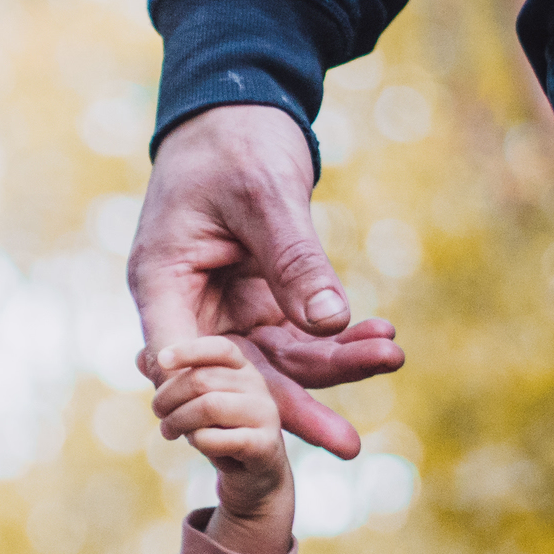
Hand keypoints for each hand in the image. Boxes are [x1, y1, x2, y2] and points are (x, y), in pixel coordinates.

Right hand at [130, 104, 405, 458]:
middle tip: (349, 444)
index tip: (263, 437)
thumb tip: (329, 323)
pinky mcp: (255, 300)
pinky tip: (383, 336)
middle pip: (238, 374)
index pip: (184, 362)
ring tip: (392, 356)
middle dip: (296, 407)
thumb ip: (295, 260)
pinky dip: (338, 337)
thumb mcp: (266, 196)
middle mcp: (186, 308)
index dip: (220, 403)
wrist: (238, 108)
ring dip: (333, 366)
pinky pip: (296, 334)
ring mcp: (221, 308)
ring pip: (276, 359)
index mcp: (161, 283)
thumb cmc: (235, 142)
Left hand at [153, 335, 291, 553]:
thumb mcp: (196, 403)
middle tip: (159, 414)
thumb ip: (172, 380)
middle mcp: (257, 386)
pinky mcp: (265, 444)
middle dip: (169, 398)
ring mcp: (264, 414)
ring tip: (169, 431)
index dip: (189, 351)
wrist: (253, 477)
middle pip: (202, 380)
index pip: (219, 349)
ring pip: (210, 406)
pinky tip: (198, 444)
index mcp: (242, 370)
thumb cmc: (220, 432)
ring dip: (179, 421)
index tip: (162, 360)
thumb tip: (139, 358)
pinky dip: (199, 441)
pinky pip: (218, 438)